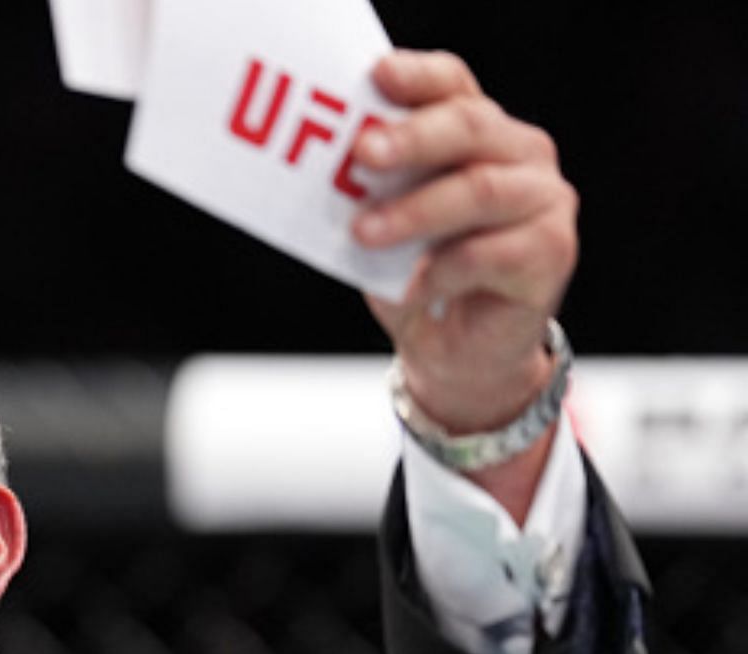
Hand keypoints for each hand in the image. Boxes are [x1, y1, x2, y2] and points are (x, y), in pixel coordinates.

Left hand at [352, 50, 577, 434]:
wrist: (452, 352)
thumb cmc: (416, 276)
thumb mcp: (383, 223)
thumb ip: (372, 190)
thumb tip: (326, 171)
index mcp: (479, 132)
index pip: (452, 86)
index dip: (417, 77)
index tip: (377, 77)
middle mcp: (521, 155)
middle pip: (470, 127)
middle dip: (412, 138)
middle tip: (363, 154)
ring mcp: (544, 202)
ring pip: (481, 191)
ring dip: (416, 211)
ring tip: (365, 232)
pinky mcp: (551, 253)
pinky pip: (490, 253)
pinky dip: (441, 270)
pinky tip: (412, 287)